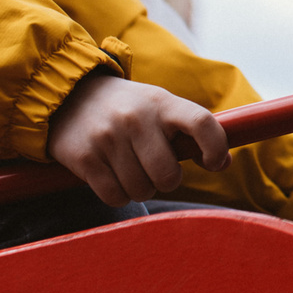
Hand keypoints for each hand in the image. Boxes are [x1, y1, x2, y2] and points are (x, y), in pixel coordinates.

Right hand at [47, 72, 229, 206]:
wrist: (70, 95)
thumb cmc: (128, 108)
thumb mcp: (160, 106)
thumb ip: (191, 131)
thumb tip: (223, 163)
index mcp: (162, 103)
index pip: (202, 123)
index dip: (215, 148)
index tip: (213, 162)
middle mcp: (136, 118)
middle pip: (168, 175)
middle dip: (167, 181)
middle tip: (156, 169)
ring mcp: (108, 138)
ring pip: (141, 190)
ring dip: (140, 188)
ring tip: (131, 169)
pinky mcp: (84, 157)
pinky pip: (114, 196)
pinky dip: (118, 195)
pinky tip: (113, 177)